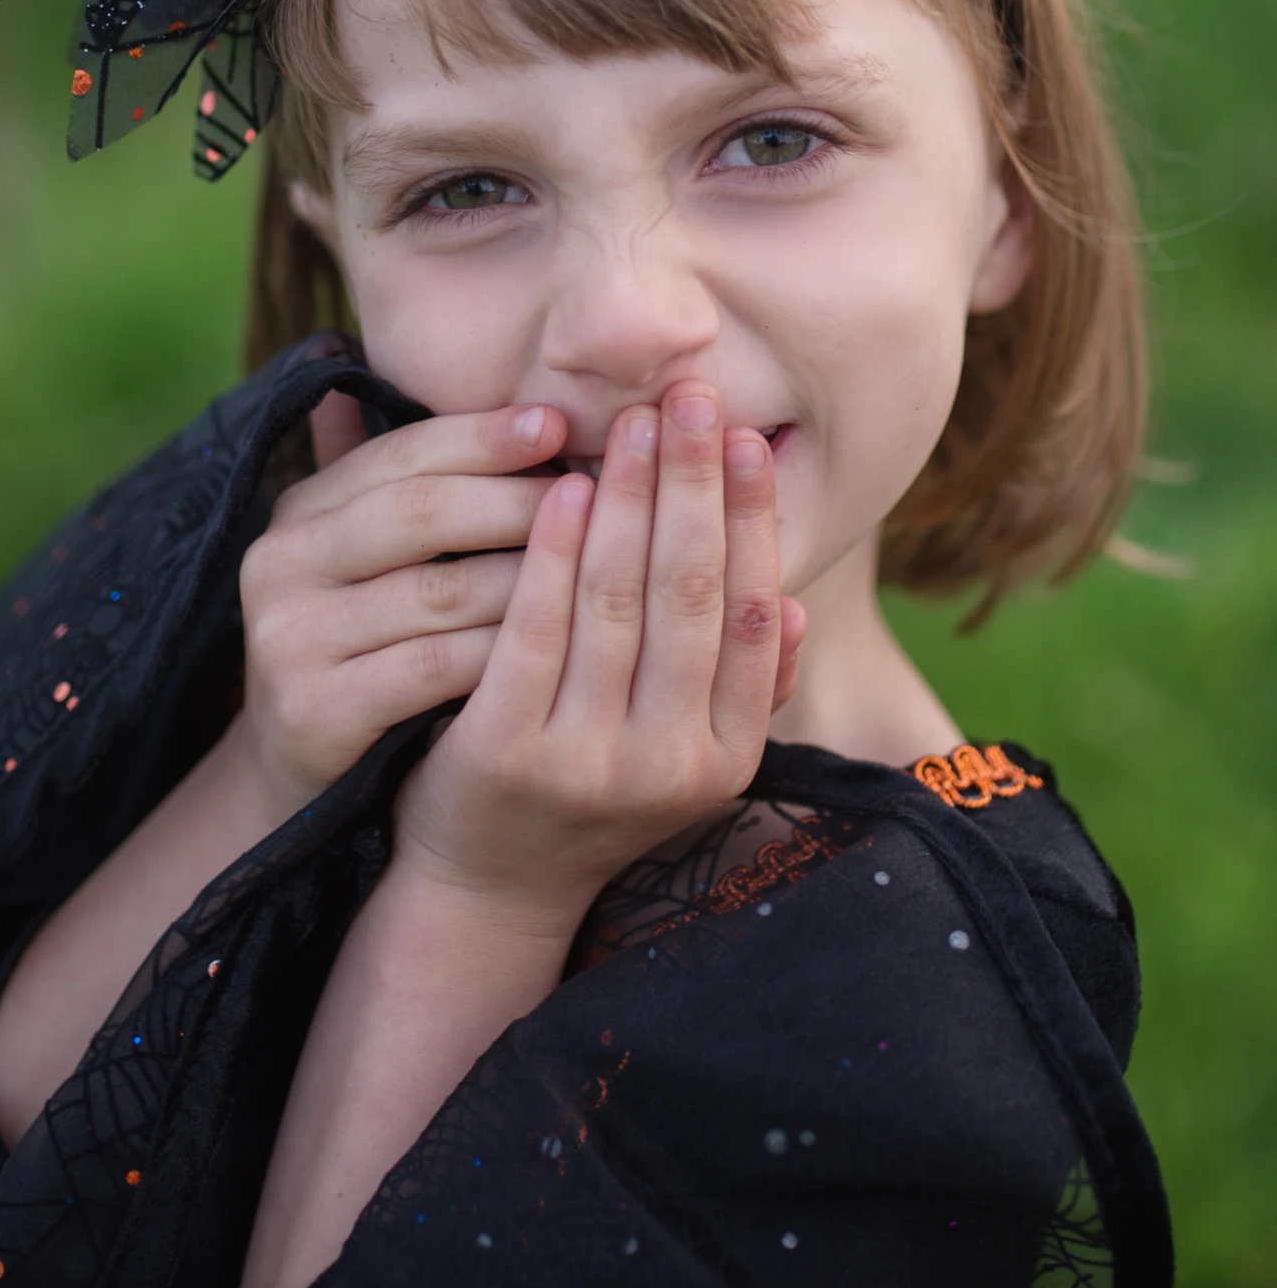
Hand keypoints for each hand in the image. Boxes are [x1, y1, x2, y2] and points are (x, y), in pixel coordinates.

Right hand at [233, 393, 567, 826]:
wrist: (301, 778)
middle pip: (422, 512)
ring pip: (441, 593)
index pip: (404, 452)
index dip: (485, 435)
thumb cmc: (371, 646)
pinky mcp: (314, 709)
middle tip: (602, 495)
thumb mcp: (377, 559)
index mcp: (301, 510)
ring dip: (531, 580)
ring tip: (603, 569)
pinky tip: (564, 649)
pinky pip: (436, 668)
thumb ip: (412, 479)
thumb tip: (485, 384)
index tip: (563, 424)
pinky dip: (505, 654)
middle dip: (518, 500)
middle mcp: (281, 563)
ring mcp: (290, 638)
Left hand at [390, 381, 804, 930]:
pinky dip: (556, 553)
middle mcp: (670, 764)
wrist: (488, 890)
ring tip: (635, 423)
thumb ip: (743, 690)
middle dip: (696, 484)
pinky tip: (565, 488)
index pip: (754, 614)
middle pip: (692, 594)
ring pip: (619, 602)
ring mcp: (589, 763)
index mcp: (726, 756)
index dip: (752, 520)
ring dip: (631, 499)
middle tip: (695, 397)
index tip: (748, 438)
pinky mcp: (508, 754)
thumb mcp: (684, 757)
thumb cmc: (591, 794)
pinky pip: (538, 631)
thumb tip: (799, 609)